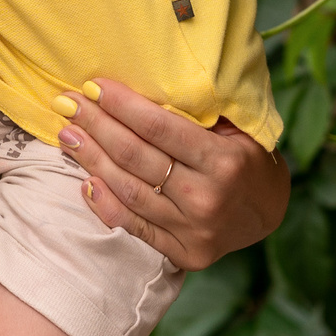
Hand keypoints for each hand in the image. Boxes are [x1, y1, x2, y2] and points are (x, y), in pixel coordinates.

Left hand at [54, 79, 288, 268]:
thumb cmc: (245, 157)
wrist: (269, 212)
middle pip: (135, 157)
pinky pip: (133, 226)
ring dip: (90, 159)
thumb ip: (197, 112)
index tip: (92, 86)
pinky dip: (104, 204)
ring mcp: (193, 230)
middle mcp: (207, 198)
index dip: (121, 105)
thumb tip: (141, 81)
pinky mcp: (183, 253)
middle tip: (66, 103)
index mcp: (224, 161)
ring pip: (128, 190)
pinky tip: (84, 179)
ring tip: (66, 135)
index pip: (159, 128)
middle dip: (95, 125)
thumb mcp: (236, 128)